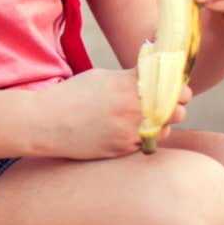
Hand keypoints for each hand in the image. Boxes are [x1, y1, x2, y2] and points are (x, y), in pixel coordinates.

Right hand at [38, 68, 188, 159]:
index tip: (174, 87)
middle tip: (166, 104)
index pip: (174, 85)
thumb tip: (155, 74)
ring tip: (141, 118)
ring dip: (160, 124)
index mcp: (129, 85)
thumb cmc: (72, 95)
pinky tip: (126, 131)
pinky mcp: (122, 150)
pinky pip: (145, 144)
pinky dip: (141, 137)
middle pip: (178, 110)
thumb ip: (131, 78)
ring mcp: (129, 132)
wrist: (45, 122)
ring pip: (164, 130)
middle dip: (175, 107)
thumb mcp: (102, 77)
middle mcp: (133, 108)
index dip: (178, 87)